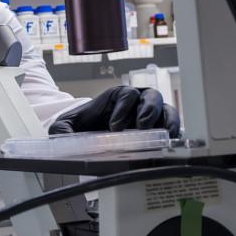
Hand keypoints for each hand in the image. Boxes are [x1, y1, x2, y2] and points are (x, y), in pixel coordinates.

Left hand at [48, 86, 179, 137]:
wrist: (91, 137)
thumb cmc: (83, 126)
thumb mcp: (66, 125)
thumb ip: (61, 129)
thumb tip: (60, 137)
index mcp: (116, 96)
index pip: (127, 94)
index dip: (123, 109)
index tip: (114, 128)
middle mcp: (136, 101)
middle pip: (151, 96)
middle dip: (147, 111)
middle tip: (139, 128)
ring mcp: (150, 114)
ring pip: (165, 108)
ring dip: (165, 120)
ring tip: (161, 135)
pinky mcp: (159, 127)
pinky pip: (174, 124)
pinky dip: (175, 130)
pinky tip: (169, 141)